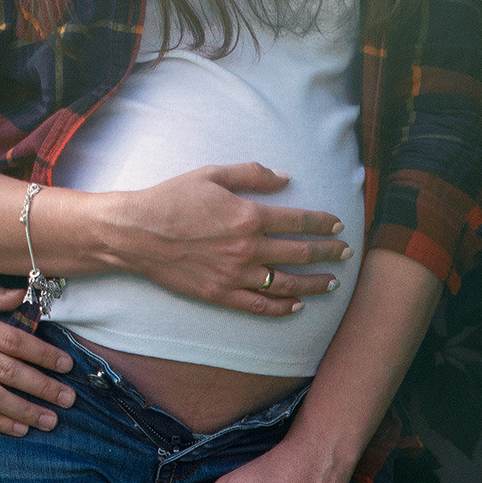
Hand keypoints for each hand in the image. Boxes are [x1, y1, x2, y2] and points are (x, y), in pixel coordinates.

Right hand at [106, 164, 350, 314]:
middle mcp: (248, 248)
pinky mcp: (220, 294)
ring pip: (287, 284)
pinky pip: (260, 306)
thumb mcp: (211, 174)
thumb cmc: (171, 199)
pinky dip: (282, 308)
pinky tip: (296, 306)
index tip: (337, 226)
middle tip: (346, 253)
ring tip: (332, 283)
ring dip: (315, 284)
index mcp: (249, 216)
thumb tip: (284, 177)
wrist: (136, 232)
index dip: (323, 224)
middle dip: (329, 253)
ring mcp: (236, 274)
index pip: (299, 221)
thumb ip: (251, 174)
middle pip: (301, 254)